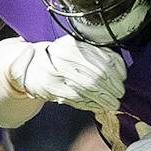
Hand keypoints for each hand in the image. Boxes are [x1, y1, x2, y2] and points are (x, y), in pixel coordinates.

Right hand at [0, 35, 126, 113]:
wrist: (28, 66)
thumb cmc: (56, 57)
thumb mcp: (73, 47)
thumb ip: (94, 54)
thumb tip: (120, 69)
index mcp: (72, 44)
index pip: (102, 58)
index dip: (117, 71)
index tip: (123, 77)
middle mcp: (64, 57)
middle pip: (97, 75)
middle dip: (113, 87)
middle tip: (120, 93)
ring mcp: (57, 74)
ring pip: (89, 89)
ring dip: (105, 98)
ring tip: (113, 103)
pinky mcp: (53, 90)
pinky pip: (78, 99)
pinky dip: (92, 104)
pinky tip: (99, 106)